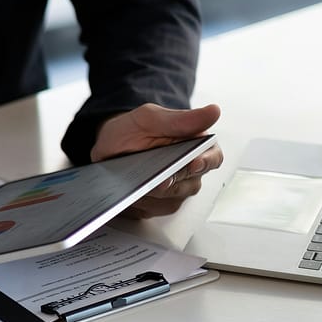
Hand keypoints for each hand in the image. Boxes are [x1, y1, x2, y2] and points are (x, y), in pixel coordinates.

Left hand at [91, 103, 223, 217]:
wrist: (107, 145)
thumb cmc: (132, 129)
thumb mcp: (150, 117)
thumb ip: (181, 119)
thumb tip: (213, 112)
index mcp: (195, 146)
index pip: (213, 157)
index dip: (205, 162)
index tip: (193, 164)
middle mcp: (190, 170)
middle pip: (190, 184)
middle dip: (171, 181)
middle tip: (156, 178)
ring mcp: (175, 189)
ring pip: (171, 200)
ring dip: (152, 193)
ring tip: (135, 182)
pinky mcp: (158, 204)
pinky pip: (153, 209)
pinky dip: (140, 202)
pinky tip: (130, 191)